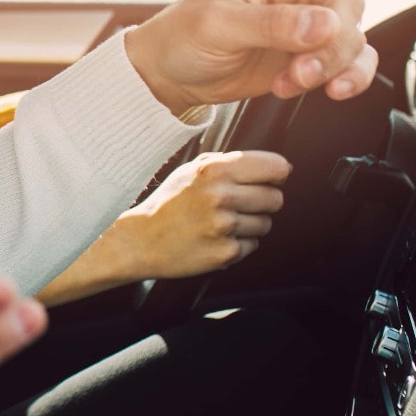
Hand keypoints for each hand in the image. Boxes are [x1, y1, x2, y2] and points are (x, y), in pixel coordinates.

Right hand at [107, 150, 290, 278]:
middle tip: (239, 205)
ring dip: (250, 224)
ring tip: (221, 223)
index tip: (272, 178)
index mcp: (214, 170)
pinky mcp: (226, 252)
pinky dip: (238, 244)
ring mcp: (224, 226)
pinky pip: (252, 245)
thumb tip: (275, 166)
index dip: (276, 174)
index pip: (275, 167)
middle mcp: (221, 196)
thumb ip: (227, 163)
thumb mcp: (190, 171)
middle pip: (275, 198)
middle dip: (263, 201)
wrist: (139, 241)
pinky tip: (215, 239)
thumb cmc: (167, 204)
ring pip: (266, 224)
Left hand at [125, 0, 415, 111]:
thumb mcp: (217, 23)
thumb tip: (323, 26)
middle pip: (348, 6)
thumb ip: (271, 23)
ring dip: (333, 66)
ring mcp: (309, 25)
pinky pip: (351, 65)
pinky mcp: (311, 58)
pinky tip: (316, 90)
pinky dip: (342, 80)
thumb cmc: (184, 35)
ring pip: (353, 40)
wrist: (172, 76)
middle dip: (331, 42)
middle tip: (299, 68)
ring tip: (295, 82)